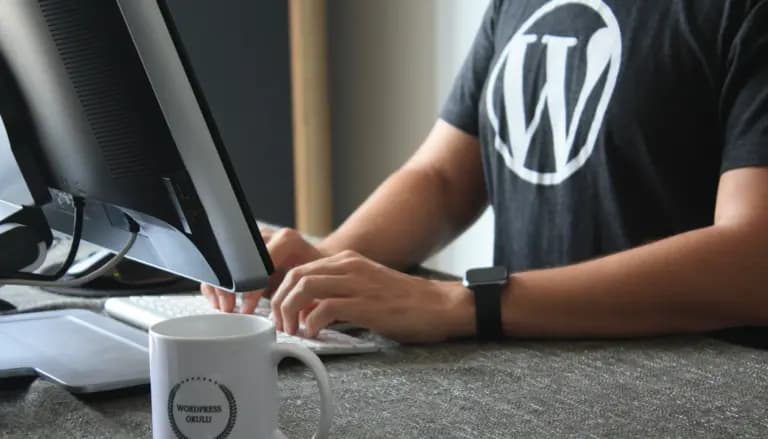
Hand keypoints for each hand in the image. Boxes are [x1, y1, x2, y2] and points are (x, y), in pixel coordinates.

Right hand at [201, 227, 328, 312]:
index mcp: (286, 240)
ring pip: (225, 257)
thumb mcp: (315, 284)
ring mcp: (254, 240)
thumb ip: (304, 296)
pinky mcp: (244, 248)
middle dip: (228, 285)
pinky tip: (218, 299)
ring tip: (222, 306)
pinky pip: (223, 262)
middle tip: (228, 308)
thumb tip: (292, 317)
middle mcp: (268, 235)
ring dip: (219, 284)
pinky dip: (218, 281)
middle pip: (237, 257)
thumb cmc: (319, 276)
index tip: (247, 308)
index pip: (259, 263)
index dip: (250, 288)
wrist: (320, 263)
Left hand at [270, 250, 473, 343]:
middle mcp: (348, 266)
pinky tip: (315, 334)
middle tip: (281, 325)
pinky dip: (311, 323)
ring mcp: (357, 283)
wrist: (439, 305)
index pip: (299, 268)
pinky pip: (324, 308)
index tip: (279, 313)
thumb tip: (306, 311)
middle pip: (295, 275)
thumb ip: (336, 294)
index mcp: (347, 261)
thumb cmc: (404, 303)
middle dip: (279, 301)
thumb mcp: (365, 288)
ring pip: (303, 287)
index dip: (282, 292)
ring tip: (293, 331)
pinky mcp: (365, 303)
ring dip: (290, 311)